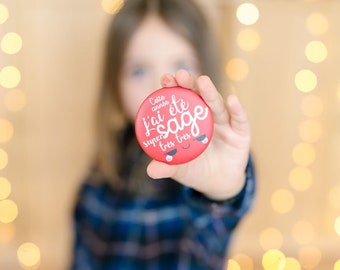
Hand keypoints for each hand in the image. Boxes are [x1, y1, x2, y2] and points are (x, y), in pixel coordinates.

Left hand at [146, 70, 250, 200]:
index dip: (174, 89)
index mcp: (189, 122)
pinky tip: (232, 99)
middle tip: (181, 74)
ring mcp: (224, 124)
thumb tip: (150, 171)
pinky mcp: (240, 133)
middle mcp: (207, 118)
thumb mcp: (180, 169)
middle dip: (190, 85)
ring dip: (210, 93)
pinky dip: (237, 110)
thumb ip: (167, 167)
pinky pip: (239, 120)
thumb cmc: (196, 170)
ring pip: (217, 106)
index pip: (181, 102)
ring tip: (203, 81)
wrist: (219, 183)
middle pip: (198, 98)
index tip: (165, 78)